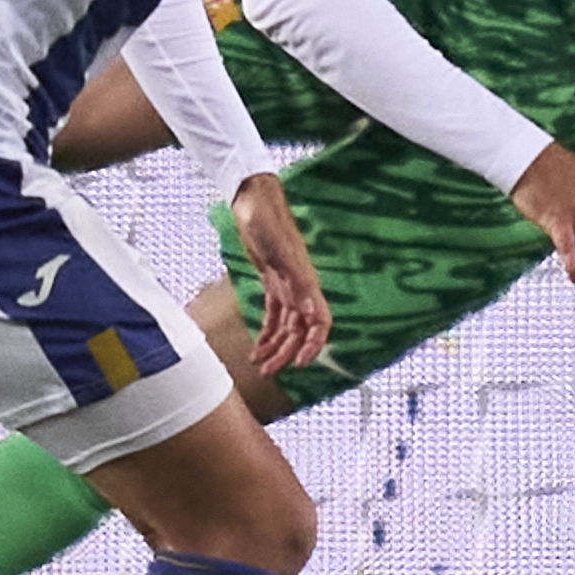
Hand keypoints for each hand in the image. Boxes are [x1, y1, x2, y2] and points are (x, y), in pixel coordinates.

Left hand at [224, 172, 330, 376]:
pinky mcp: (273, 282)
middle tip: (268, 373)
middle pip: (299, 331)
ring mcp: (287, 286)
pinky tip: (257, 346)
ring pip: (286, 327)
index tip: (299, 364)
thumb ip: (300, 284)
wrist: (254, 201)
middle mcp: (301, 289)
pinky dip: (266, 332)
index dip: (313, 346)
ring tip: (260, 366)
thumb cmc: (269, 223)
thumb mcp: (282, 254)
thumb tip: (314, 315)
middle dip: (286, 353)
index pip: (320, 323)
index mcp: (308, 285)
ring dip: (275, 348)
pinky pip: (273, 315)